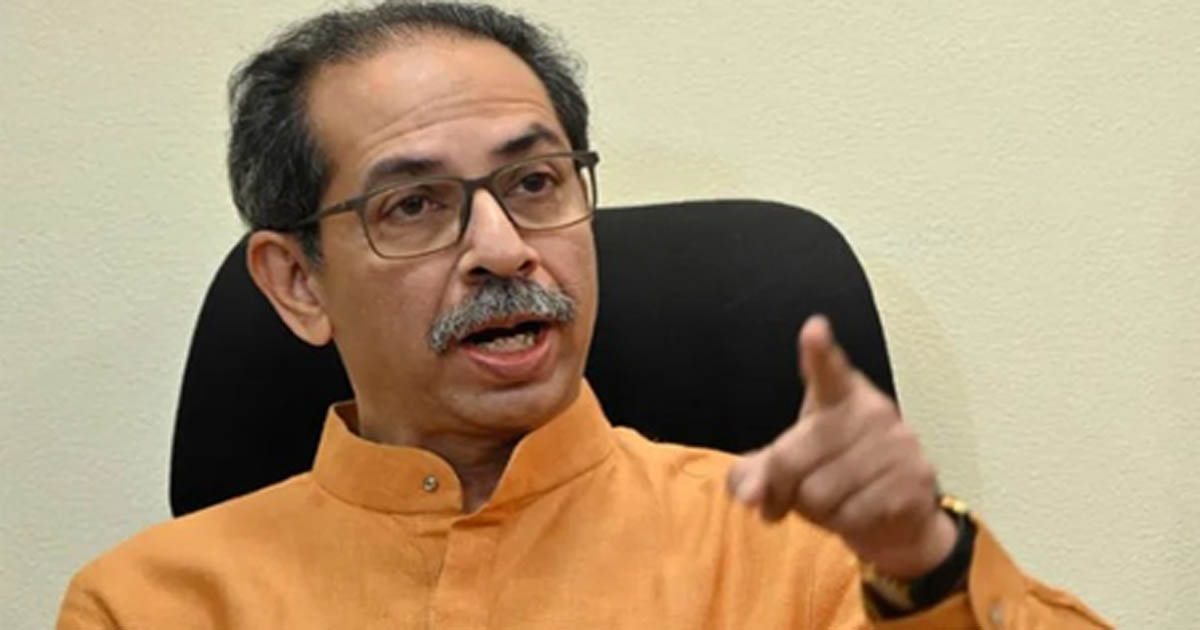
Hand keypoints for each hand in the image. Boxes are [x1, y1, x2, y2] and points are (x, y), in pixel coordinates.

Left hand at [726, 315, 956, 577]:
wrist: (898, 520)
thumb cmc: (835, 479)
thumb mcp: (791, 468)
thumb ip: (757, 474)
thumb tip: (749, 495)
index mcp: (840, 395)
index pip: (826, 371)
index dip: (819, 352)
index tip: (814, 330)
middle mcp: (873, 410)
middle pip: (792, 459)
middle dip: (783, 489)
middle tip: (795, 496)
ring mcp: (897, 443)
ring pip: (819, 493)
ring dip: (816, 511)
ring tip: (837, 501)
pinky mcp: (913, 479)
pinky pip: (850, 515)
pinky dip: (843, 525)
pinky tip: (860, 513)